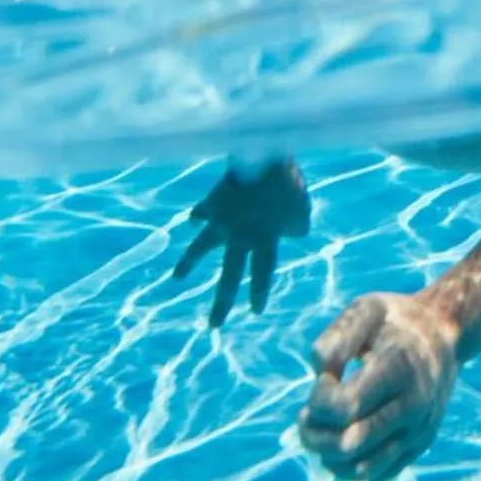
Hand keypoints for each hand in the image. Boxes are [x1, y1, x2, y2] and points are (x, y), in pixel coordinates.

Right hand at [170, 158, 311, 325]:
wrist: (262, 155)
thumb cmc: (287, 184)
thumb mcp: (302, 210)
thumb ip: (297, 227)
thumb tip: (292, 233)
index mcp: (264, 239)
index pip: (262, 274)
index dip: (259, 293)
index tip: (255, 312)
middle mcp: (239, 236)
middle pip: (228, 277)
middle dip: (222, 303)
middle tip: (214, 326)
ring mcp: (221, 221)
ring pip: (200, 249)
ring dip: (188, 264)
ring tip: (177, 278)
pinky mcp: (212, 202)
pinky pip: (203, 210)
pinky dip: (199, 215)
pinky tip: (192, 220)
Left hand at [299, 290, 460, 480]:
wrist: (446, 335)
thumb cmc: (396, 321)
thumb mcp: (367, 309)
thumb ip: (338, 335)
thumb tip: (319, 371)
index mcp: (400, 367)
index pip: (345, 406)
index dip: (318, 399)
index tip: (323, 379)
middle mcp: (414, 404)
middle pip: (348, 443)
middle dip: (313, 433)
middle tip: (307, 414)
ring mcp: (419, 430)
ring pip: (361, 468)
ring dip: (326, 454)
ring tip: (320, 430)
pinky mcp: (419, 446)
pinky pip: (376, 475)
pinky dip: (347, 467)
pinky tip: (339, 439)